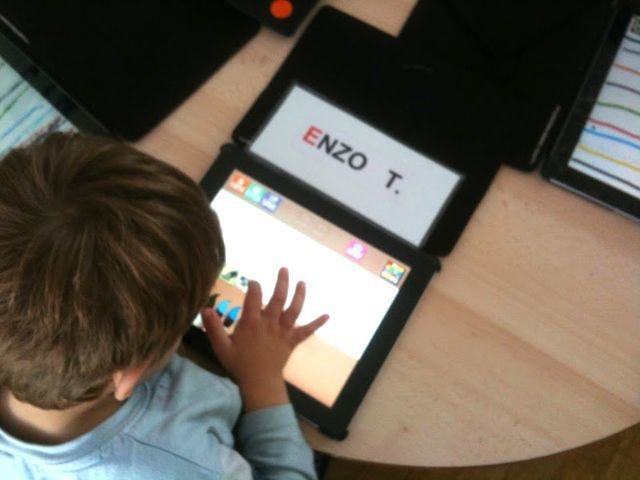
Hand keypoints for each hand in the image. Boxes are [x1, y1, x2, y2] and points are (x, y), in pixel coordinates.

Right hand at [202, 267, 328, 411]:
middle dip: (281, 282)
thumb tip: (205, 309)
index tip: (253, 282)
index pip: (254, 297)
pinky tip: (327, 315)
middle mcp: (270, 323)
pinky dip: (317, 323)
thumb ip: (213, 327)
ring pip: (294, 310)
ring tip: (302, 282)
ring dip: (299, 295)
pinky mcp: (292, 341)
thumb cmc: (239, 364)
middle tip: (284, 269)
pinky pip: (306, 331)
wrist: (259, 383)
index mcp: (252, 322)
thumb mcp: (221, 346)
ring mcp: (283, 331)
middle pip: (278, 298)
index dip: (254, 287)